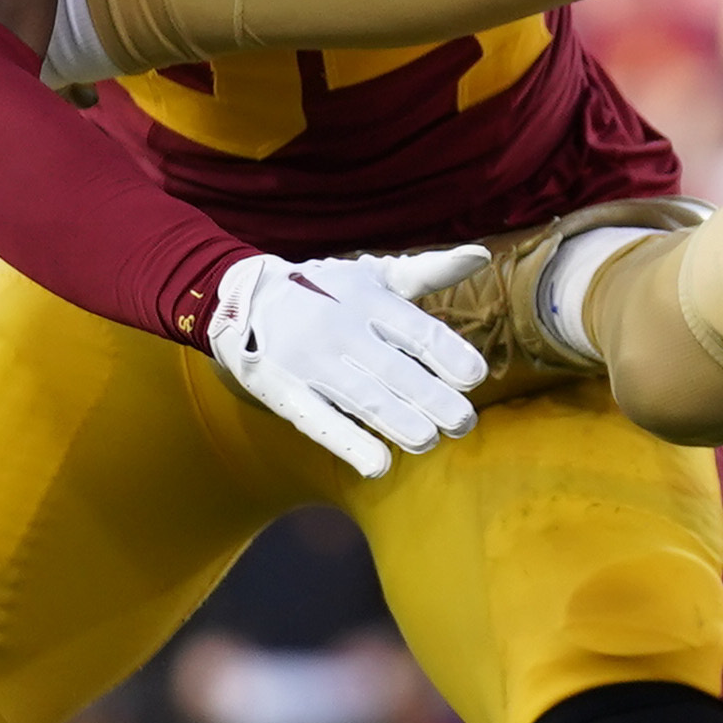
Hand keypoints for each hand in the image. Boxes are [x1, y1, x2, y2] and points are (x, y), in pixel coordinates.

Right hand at [208, 248, 491, 477]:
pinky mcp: (284, 392)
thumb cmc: (326, 291)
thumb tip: (481, 256)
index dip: (449, 355)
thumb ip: (429, 271)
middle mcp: (341, 329)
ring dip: (400, 423)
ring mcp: (310, 362)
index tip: (475, 377)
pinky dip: (349, 445)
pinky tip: (378, 466)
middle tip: (464, 422)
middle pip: (396, 369)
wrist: (240, 298)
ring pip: (363, 398)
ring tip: (429, 441)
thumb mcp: (374, 275)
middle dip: (434, 399)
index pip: (417, 330)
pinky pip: (320, 421)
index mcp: (367, 300)